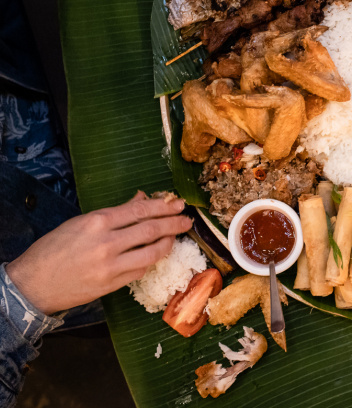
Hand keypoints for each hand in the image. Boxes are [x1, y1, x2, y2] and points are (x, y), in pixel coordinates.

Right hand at [6, 191, 191, 314]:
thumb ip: (115, 212)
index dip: (163, 206)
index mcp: (97, 222)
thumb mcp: (81, 222)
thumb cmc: (54, 248)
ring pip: (152, 253)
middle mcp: (107, 244)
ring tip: (175, 236)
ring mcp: (111, 267)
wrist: (32, 284)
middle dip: (173, 223)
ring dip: (168, 243)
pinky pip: (141, 271)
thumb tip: (142, 199)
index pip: (140, 210)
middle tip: (187, 219)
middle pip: (151, 230)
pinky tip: (156, 254)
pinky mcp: (112, 285)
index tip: (177, 203)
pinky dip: (151, 261)